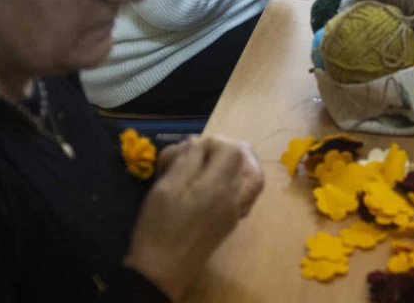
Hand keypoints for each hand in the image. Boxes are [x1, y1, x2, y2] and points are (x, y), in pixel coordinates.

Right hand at [123, 137, 264, 301]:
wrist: (162, 270)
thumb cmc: (159, 227)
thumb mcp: (165, 187)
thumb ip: (186, 160)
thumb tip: (198, 144)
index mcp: (218, 186)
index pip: (233, 149)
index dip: (213, 142)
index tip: (190, 151)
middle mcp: (235, 197)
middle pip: (248, 161)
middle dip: (228, 150)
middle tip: (203, 154)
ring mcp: (236, 211)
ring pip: (254, 178)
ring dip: (240, 164)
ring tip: (219, 162)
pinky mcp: (232, 222)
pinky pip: (248, 195)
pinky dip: (241, 182)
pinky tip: (223, 183)